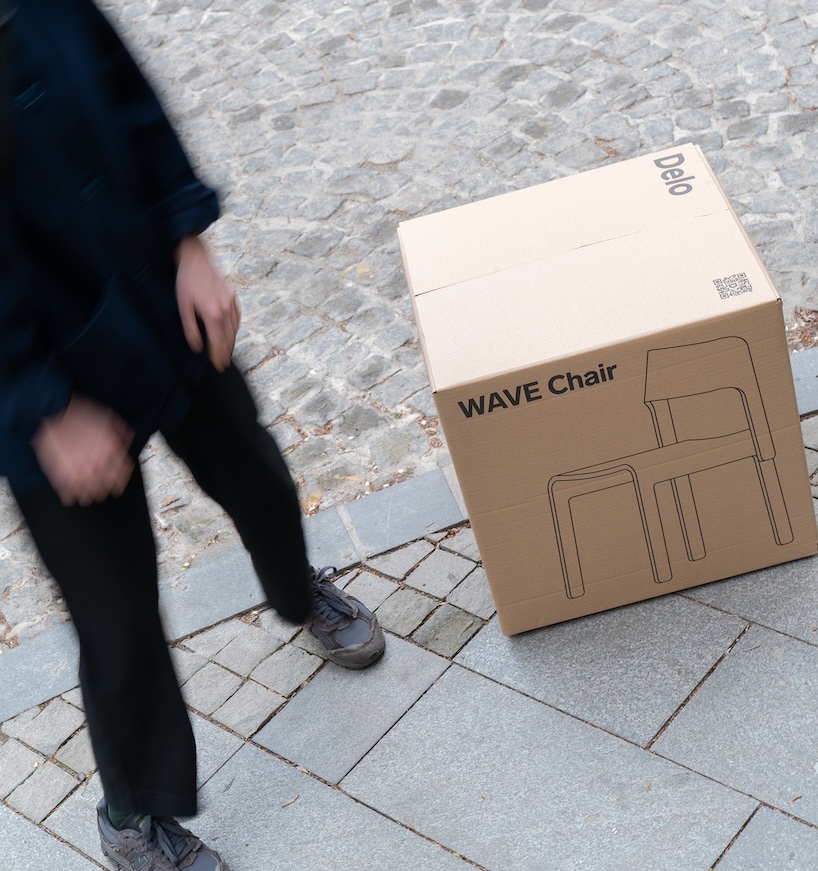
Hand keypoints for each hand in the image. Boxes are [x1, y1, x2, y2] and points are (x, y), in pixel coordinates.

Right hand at [31, 394, 134, 505]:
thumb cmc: (80, 413)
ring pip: (90, 494)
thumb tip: (129, 440)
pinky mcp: (61, 477)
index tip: (118, 483)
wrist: (53, 412)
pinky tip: (70, 496)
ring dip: (89, 495)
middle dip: (106, 489)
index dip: (121, 479)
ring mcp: (80, 473)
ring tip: (87, 495)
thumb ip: (121, 431)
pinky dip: (70, 497)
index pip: (123, 473)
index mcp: (111, 452)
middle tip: (102, 489)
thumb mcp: (108, 417)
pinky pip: (68, 496)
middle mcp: (99, 465)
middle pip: (107, 486)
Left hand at [175, 234, 239, 371]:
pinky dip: (235, 329)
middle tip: (223, 364)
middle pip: (228, 338)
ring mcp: (231, 303)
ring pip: (234, 329)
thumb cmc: (187, 281)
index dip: (218, 356)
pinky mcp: (233, 296)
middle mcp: (225, 310)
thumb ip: (191, 329)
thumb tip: (197, 347)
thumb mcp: (183, 306)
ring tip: (226, 353)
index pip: (218, 342)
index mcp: (212, 314)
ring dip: (231, 343)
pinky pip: (237, 318)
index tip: (218, 366)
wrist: (196, 258)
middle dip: (225, 353)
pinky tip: (230, 333)